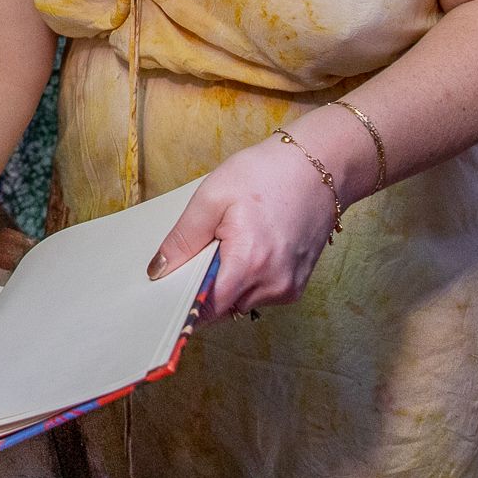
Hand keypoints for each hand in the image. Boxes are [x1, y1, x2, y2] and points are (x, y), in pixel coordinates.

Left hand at [146, 136, 340, 317]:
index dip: (183, 302)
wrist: (319, 167)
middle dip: (205, 286)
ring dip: (228, 281)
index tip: (168, 288)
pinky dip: (248, 278)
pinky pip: (260, 293)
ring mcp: (288, 288)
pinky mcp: (297, 285)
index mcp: (248, 263)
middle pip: (223, 306)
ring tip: (232, 241)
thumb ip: (183, 238)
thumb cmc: (266, 174)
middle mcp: (272, 285)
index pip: (205, 310)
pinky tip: (251, 246)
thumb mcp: (212, 196)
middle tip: (202, 249)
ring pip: (241, 301)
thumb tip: (158, 271)